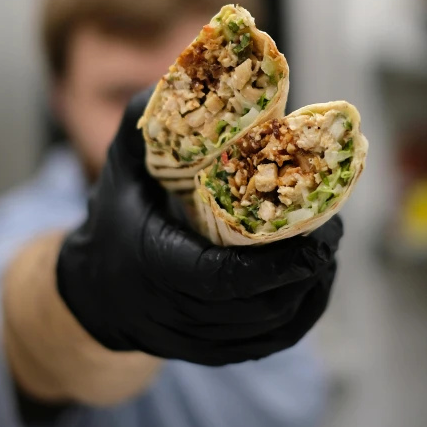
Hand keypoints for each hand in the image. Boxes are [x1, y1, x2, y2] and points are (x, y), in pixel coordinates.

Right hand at [57, 88, 342, 366]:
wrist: (96, 292)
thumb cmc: (115, 217)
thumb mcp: (122, 164)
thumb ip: (150, 121)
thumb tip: (192, 72)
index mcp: (151, 263)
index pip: (217, 278)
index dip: (269, 263)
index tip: (311, 235)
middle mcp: (174, 310)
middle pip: (256, 305)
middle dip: (304, 269)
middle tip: (331, 229)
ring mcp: (195, 339)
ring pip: (270, 328)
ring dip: (309, 290)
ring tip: (329, 248)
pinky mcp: (212, 353)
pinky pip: (268, 344)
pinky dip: (301, 316)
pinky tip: (317, 283)